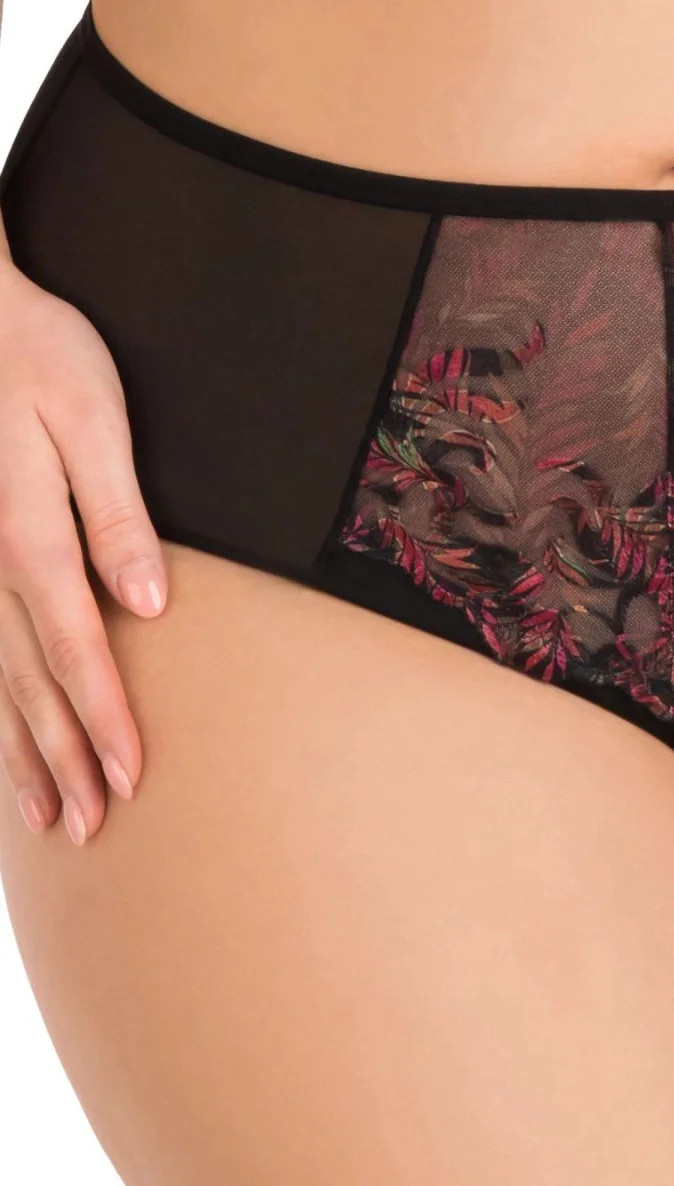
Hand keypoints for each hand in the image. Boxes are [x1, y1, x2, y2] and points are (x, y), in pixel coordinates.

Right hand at [0, 256, 166, 844]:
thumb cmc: (37, 357)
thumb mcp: (91, 420)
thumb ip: (118, 516)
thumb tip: (148, 602)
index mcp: (28, 539)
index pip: (75, 650)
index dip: (103, 718)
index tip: (131, 779)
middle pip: (30, 684)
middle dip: (65, 760)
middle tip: (96, 828)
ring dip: (22, 754)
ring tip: (51, 820)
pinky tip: (3, 753)